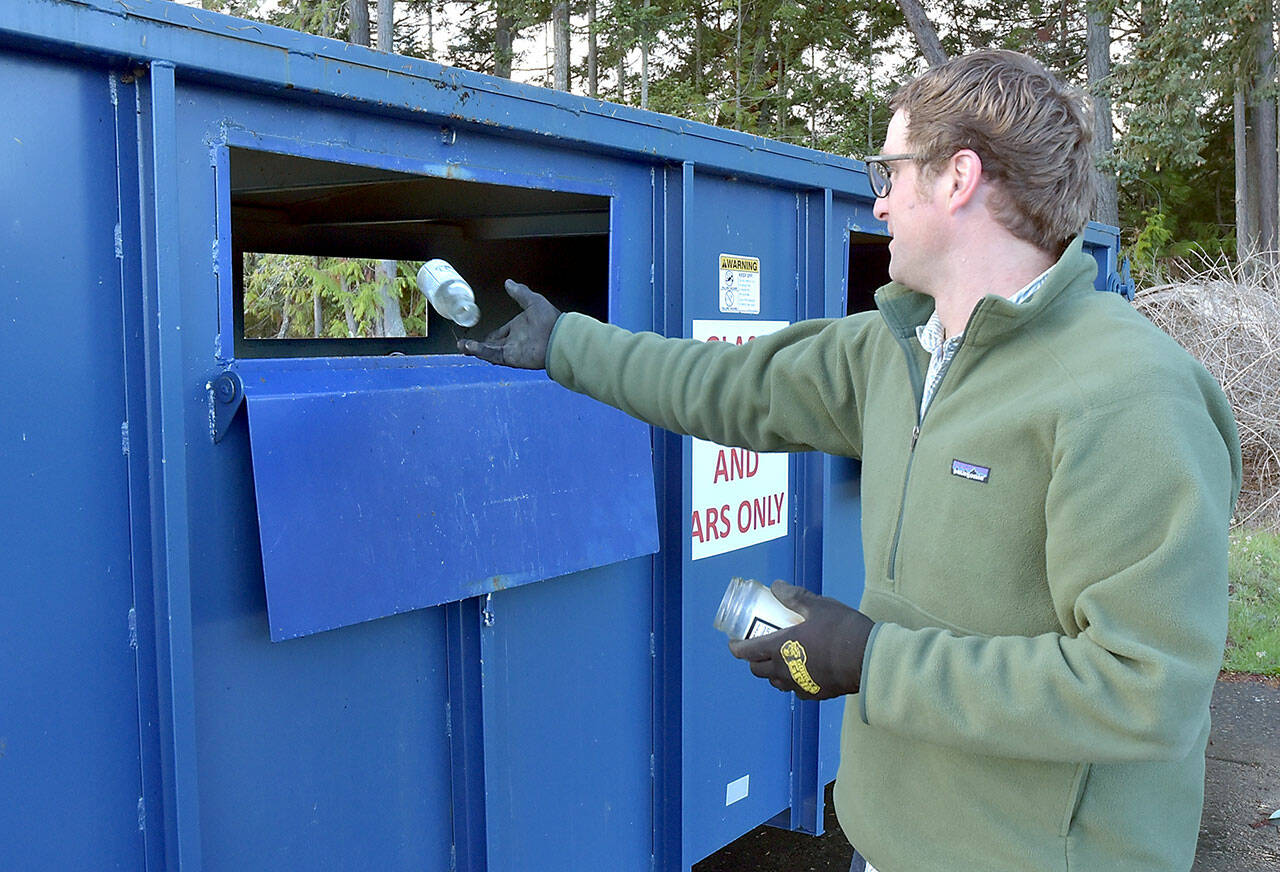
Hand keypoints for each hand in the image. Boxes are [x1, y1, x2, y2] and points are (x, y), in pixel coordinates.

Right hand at [457, 279, 560, 368]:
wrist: (559, 336)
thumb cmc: (550, 319)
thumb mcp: (533, 301)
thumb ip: (520, 292)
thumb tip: (508, 282)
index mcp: (518, 328)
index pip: (500, 333)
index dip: (490, 335)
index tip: (481, 335)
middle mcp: (514, 341)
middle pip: (492, 344)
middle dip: (477, 345)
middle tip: (463, 345)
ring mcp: (512, 350)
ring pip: (489, 351)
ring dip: (474, 349)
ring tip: (461, 347)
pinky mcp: (512, 358)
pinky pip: (493, 355)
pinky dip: (481, 351)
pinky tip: (470, 347)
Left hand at [728, 581, 873, 699]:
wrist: (868, 659)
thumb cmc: (841, 629)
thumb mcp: (816, 606)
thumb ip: (793, 597)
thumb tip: (776, 586)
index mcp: (779, 648)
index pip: (746, 652)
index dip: (736, 647)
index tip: (734, 642)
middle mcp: (785, 671)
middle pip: (758, 670)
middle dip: (753, 660)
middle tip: (758, 648)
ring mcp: (800, 685)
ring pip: (776, 682)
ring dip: (772, 672)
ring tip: (780, 659)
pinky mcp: (816, 694)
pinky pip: (796, 690)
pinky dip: (793, 681)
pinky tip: (803, 671)